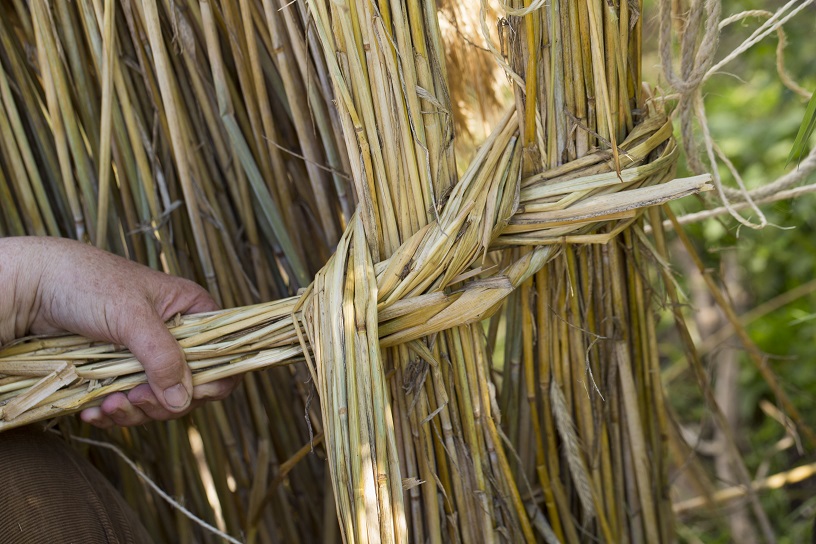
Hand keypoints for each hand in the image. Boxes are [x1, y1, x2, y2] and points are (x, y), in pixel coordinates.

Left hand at [0, 237, 238, 427]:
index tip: (184, 396)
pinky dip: (114, 412)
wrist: (32, 285)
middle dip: (163, 402)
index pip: (222, 354)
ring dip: (134, 410)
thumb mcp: (131, 317)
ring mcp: (148, 354)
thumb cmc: (87, 283)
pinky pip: (130, 402)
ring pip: (160, 399)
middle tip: (134, 400)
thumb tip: (183, 400)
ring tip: (106, 405)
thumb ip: (162, 356)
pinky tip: (93, 411)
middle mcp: (176, 334)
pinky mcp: (121, 369)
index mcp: (192, 311)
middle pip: (192, 385)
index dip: (211, 380)